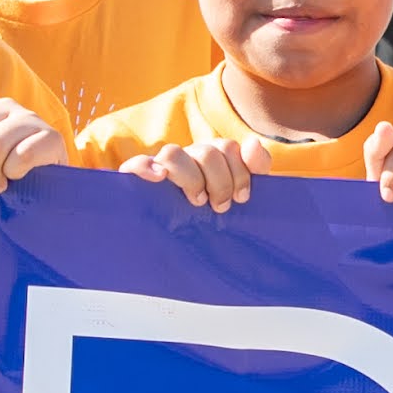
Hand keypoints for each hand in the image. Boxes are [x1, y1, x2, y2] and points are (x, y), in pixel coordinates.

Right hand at [130, 138, 257, 212]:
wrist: (183, 250)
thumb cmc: (214, 218)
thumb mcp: (240, 192)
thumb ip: (256, 166)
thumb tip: (253, 142)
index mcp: (210, 158)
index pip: (227, 147)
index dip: (239, 171)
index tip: (241, 198)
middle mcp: (185, 159)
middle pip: (205, 152)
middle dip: (220, 181)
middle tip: (220, 207)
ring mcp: (160, 168)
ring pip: (172, 154)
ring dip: (191, 178)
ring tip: (197, 202)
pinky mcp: (137, 182)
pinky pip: (136, 164)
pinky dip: (146, 167)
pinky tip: (158, 177)